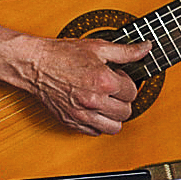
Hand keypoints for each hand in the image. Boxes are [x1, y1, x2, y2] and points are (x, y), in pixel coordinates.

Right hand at [12, 34, 150, 136]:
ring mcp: (82, 113)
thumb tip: (146, 48)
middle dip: (123, 100)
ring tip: (106, 103)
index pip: (132, 92)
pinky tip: (94, 110)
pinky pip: (95, 132)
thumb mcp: (97, 47)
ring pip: (114, 127)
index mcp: (104, 81)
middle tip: (112, 89)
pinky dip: (98, 124)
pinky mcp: (72, 121)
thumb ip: (126, 51)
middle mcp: (94, 100)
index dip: (127, 82)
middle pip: (126, 111)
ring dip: (114, 116)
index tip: (118, 77)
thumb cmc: (61, 55)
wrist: (35, 65)